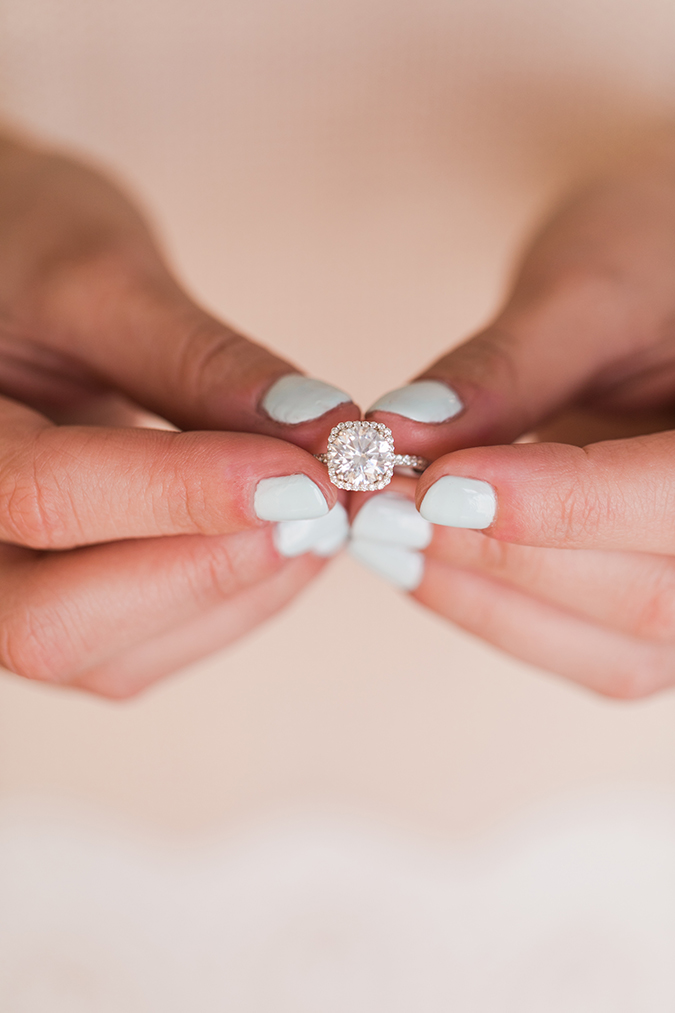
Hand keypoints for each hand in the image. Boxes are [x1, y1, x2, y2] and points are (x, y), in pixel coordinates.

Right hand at [0, 134, 356, 695]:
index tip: (306, 470)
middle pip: (55, 622)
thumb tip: (318, 429)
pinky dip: (231, 604)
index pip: (42, 495)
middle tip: (322, 505)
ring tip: (320, 511)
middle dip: (210, 569)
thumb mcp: (97, 277)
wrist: (1, 289)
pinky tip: (287, 537)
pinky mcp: (58, 608)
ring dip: (237, 593)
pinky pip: (141, 653)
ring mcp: (1, 590)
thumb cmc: (19, 252)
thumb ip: (200, 358)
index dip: (184, 493)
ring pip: (110, 658)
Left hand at [351, 137, 674, 697]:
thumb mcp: (591, 290)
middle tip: (377, 508)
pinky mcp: (655, 598)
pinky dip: (497, 610)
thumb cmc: (657, 253)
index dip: (559, 506)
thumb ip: (504, 371)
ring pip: (612, 642)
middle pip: (645, 593)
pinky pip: (586, 645)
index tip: (436, 483)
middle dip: (498, 555)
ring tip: (382, 533)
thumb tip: (396, 435)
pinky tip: (420, 559)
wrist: (670, 280)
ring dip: (485, 593)